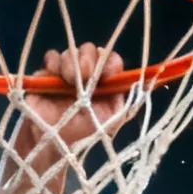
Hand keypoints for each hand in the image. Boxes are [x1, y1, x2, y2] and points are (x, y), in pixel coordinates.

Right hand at [15, 43, 133, 162]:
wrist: (50, 142)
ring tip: (68, 81)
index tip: (107, 72)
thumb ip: (125, 101)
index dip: (110, 61)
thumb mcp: (110, 120)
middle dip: (89, 60)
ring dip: (71, 63)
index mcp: (105, 84)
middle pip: (92, 51)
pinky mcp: (47, 73)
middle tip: (83, 75)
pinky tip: (53, 77)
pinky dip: (54, 63)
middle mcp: (88, 75)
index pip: (111, 61)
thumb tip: (145, 84)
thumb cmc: (83, 134)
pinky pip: (52, 56)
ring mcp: (67, 72)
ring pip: (72, 51)